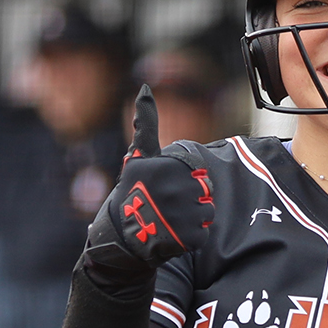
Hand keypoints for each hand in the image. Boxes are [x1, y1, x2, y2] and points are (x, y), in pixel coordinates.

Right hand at [81, 84, 213, 276]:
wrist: (120, 238)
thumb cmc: (131, 193)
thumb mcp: (138, 157)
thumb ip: (146, 125)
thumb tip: (145, 89)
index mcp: (164, 166)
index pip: (198, 171)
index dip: (185, 180)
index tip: (166, 188)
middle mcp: (171, 188)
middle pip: (205, 191)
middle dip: (190, 199)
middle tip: (168, 206)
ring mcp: (178, 214)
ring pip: (206, 212)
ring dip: (192, 218)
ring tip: (169, 221)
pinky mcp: (184, 237)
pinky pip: (203, 233)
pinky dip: (191, 237)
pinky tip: (171, 235)